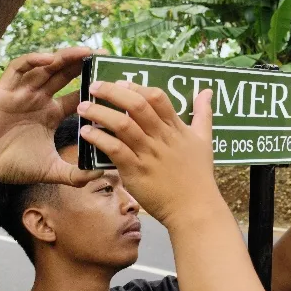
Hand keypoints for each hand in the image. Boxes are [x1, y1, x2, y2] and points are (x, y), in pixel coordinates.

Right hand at [0, 48, 101, 186]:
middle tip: (105, 54)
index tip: (115, 80)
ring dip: (64, 57)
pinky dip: (33, 60)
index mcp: (52, 113)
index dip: (94, 85)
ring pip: (45, 66)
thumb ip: (74, 174)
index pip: (78, 93)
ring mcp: (21, 92)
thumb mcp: (49, 170)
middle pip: (65, 73)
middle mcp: (39, 98)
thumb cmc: (11, 165)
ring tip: (84, 51)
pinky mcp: (3, 90)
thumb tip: (101, 175)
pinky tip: (49, 59)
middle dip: (84, 62)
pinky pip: (18, 69)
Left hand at [76, 81, 222, 230]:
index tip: (121, 82)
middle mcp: (161, 137)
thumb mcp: (205, 140)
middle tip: (95, 86)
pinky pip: (114, 150)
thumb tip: (207, 91)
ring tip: (84, 107)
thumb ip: (203, 114)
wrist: (194, 208)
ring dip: (100, 113)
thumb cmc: (199, 175)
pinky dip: (99, 139)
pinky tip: (86, 132)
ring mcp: (148, 154)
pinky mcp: (135, 171)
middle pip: (137, 106)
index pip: (157, 98)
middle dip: (113, 92)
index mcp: (176, 128)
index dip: (137, 87)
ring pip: (122, 125)